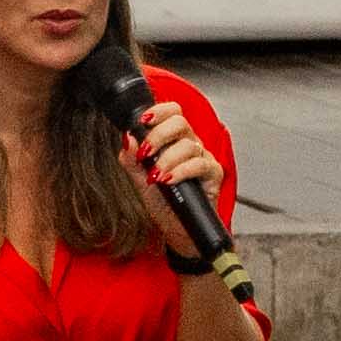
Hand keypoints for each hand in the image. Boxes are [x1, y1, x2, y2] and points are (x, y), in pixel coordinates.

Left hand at [124, 100, 224, 251]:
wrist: (176, 228)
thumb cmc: (163, 201)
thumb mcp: (139, 178)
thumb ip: (131, 158)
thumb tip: (127, 137)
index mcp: (174, 139)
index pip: (172, 112)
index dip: (159, 111)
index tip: (142, 121)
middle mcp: (190, 144)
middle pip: (180, 122)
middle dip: (158, 135)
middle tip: (145, 154)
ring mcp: (203, 158)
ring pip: (188, 145)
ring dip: (167, 160)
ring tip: (155, 176)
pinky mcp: (213, 174)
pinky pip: (200, 164)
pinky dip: (181, 171)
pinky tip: (168, 180)